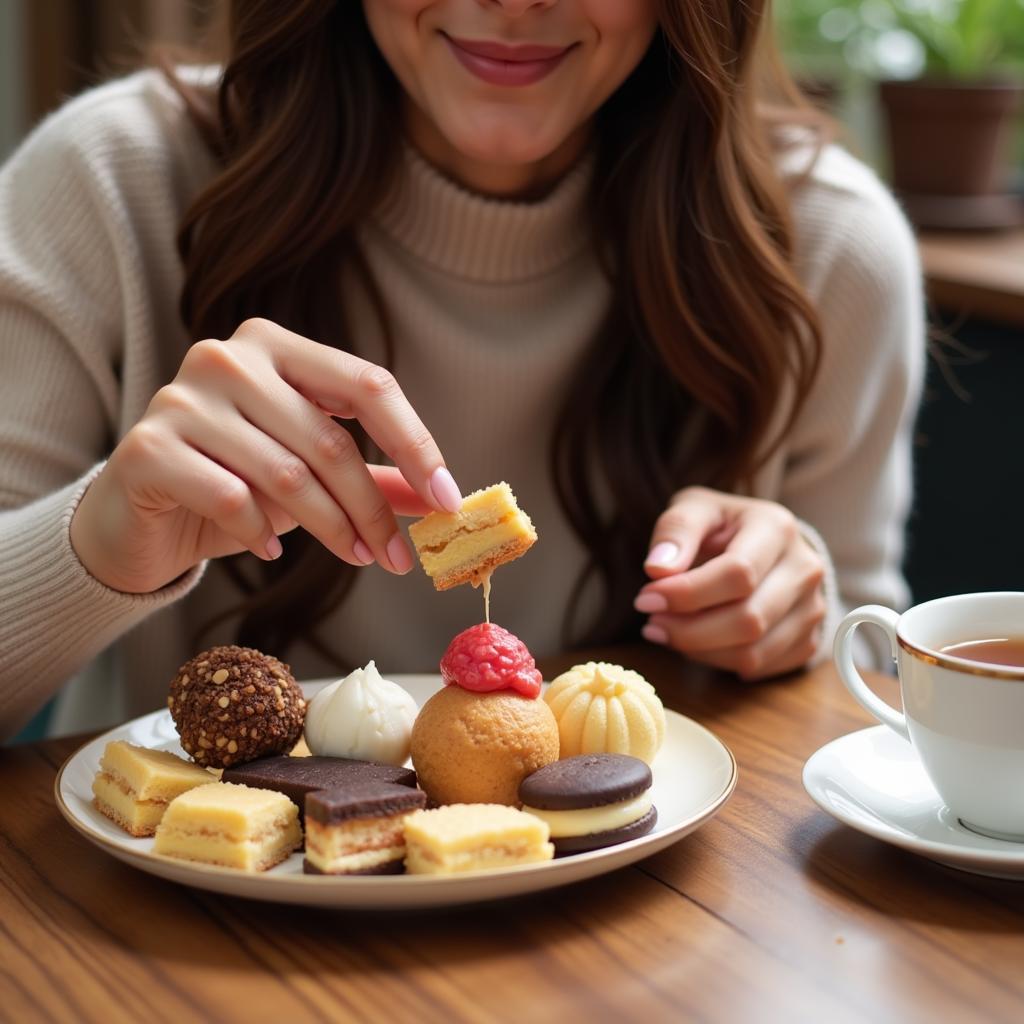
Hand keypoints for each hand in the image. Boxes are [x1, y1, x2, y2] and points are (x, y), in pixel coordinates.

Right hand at [71, 319, 461, 592]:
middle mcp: (228, 358)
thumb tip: (438, 498)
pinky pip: (231, 499)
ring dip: (331, 528)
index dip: (416, 444)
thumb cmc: (234, 485)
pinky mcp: (148, 448)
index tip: (448, 500)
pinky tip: (272, 550)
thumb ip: (372, 478)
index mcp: (277, 346)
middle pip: (330, 440)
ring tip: (353, 556)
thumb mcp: (310, 476)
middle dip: (372, 509)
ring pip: (286, 474)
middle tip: (397, 556)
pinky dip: (262, 533)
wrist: (140, 517)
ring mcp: (182, 399)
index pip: (368, 385)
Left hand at [634, 487, 825, 679]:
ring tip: (668, 631)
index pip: (738, 573)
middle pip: (748, 620)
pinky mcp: (808, 639)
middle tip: (652, 623)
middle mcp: (805, 569)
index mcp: (777, 528)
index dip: (687, 594)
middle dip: (689, 630)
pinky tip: (696, 641)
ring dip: (699, 650)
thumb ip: (675, 531)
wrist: (760, 541)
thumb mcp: (694, 509)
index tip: (646, 599)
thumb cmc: (720, 526)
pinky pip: (759, 667)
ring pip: (753, 652)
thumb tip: (658, 569)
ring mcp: (813, 607)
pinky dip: (718, 661)